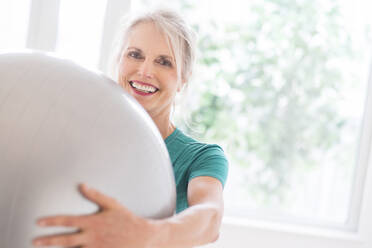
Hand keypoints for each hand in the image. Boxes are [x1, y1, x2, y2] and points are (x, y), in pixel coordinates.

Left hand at [32, 183, 154, 247]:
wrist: (141, 237)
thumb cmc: (126, 219)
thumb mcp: (112, 204)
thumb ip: (96, 195)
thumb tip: (82, 185)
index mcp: (92, 222)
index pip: (68, 221)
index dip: (52, 221)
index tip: (39, 222)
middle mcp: (91, 236)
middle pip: (65, 240)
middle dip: (48, 241)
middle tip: (35, 241)